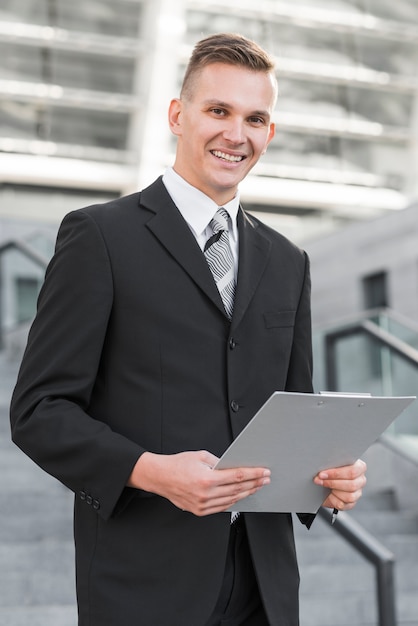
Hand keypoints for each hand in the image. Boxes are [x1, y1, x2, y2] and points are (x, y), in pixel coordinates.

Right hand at [128, 450, 270, 515]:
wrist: (160, 477)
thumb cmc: (178, 464)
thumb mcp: (201, 456)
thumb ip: (219, 462)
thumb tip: (234, 466)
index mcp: (207, 479)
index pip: (237, 477)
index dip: (253, 474)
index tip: (264, 472)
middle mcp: (206, 494)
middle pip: (238, 489)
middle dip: (254, 483)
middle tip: (265, 479)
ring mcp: (203, 505)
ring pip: (232, 500)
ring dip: (247, 493)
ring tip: (256, 487)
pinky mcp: (199, 511)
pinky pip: (222, 507)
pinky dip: (233, 501)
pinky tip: (241, 495)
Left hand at [314, 459, 366, 511]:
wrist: (325, 482)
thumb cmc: (331, 470)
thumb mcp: (332, 463)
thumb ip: (332, 463)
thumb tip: (323, 466)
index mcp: (359, 467)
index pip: (353, 471)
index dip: (337, 473)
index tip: (323, 474)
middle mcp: (361, 480)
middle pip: (352, 484)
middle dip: (332, 482)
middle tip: (320, 479)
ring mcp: (357, 493)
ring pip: (349, 496)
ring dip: (333, 491)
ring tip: (323, 485)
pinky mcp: (351, 503)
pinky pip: (343, 504)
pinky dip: (333, 500)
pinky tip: (329, 494)